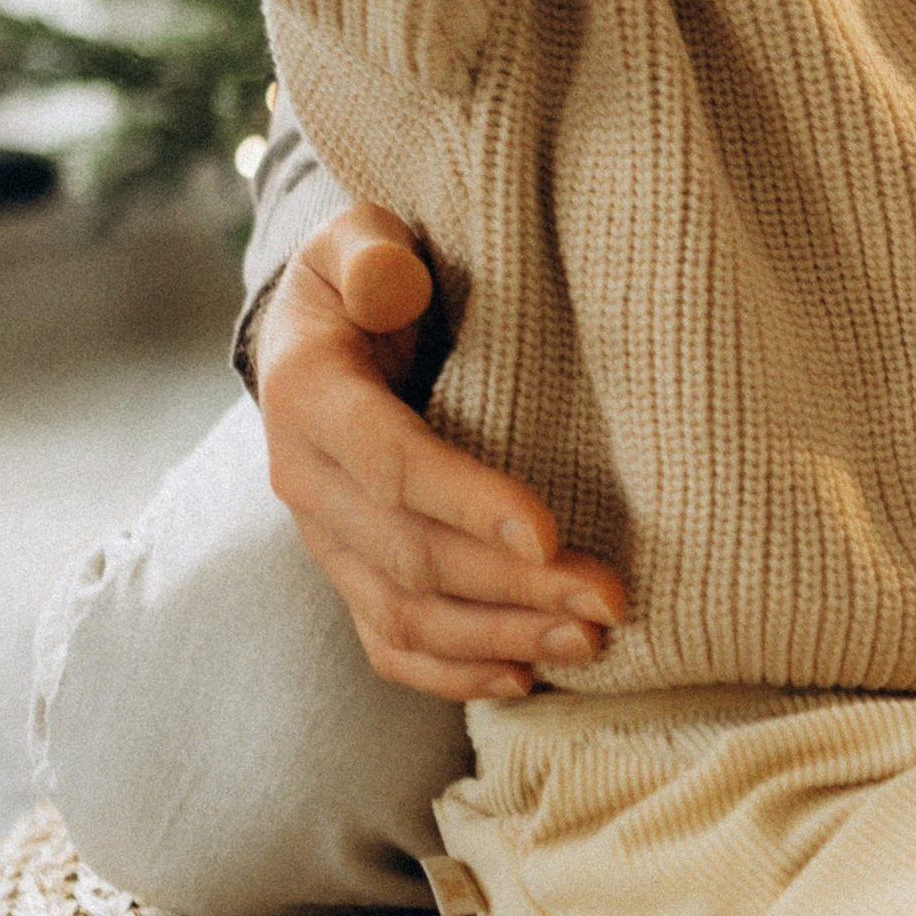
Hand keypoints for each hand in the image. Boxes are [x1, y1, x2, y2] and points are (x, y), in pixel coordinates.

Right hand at [257, 202, 627, 700]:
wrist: (322, 328)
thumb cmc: (367, 273)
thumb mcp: (358, 236)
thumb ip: (371, 254)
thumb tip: (390, 282)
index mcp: (308, 396)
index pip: (390, 463)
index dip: (467, 500)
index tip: (550, 529)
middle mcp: (305, 480)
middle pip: (410, 555)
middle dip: (513, 585)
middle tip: (610, 597)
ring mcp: (326, 538)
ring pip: (405, 613)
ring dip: (500, 637)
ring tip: (591, 640)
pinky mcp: (349, 571)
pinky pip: (389, 642)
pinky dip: (453, 673)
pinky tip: (527, 679)